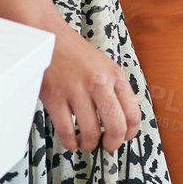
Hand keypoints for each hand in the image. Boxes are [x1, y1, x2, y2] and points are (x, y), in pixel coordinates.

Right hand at [39, 24, 142, 152]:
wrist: (49, 37)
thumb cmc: (77, 54)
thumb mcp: (105, 67)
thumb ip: (115, 90)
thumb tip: (123, 122)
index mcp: (115, 76)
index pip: (133, 113)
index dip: (130, 133)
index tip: (124, 138)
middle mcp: (98, 83)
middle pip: (116, 126)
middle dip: (113, 144)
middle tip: (107, 146)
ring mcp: (76, 91)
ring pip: (91, 133)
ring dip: (90, 145)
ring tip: (87, 143)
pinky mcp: (55, 97)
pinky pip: (66, 131)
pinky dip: (70, 143)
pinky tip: (72, 141)